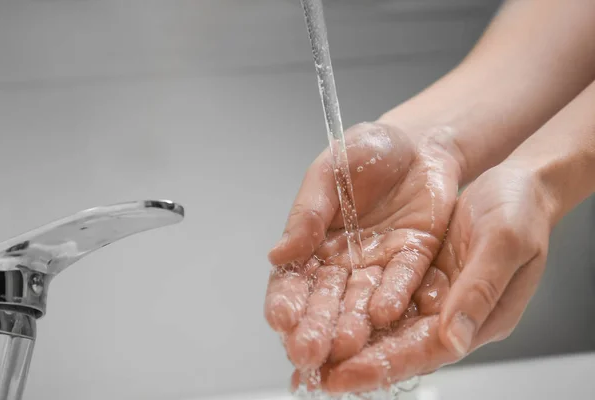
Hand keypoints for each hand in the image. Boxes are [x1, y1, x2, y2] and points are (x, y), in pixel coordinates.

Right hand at [264, 121, 461, 369]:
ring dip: (353, 323)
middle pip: (325, 301)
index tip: (280, 320)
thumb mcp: (328, 172)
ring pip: (361, 299)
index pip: (293, 280)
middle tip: (308, 352)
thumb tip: (276, 254)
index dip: (285, 301)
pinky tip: (384, 312)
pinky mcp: (413, 257)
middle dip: (316, 327)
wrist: (416, 141)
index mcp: (314, 242)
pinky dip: (394, 294)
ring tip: (346, 344)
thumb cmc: (365, 150)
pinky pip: (404, 279)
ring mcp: (378, 263)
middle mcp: (343, 261)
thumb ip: (307, 213)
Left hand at [314, 163, 553, 393]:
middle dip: (353, 358)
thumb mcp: (504, 243)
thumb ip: (480, 291)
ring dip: (347, 333)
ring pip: (383, 321)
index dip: (383, 365)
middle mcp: (450, 312)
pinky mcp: (417, 271)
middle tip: (310, 370)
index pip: (424, 350)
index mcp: (479, 316)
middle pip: (396, 343)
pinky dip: (355, 301)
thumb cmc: (521, 210)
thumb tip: (452, 343)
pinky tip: (326, 307)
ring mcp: (431, 292)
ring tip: (309, 347)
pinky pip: (381, 290)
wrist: (517, 183)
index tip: (343, 376)